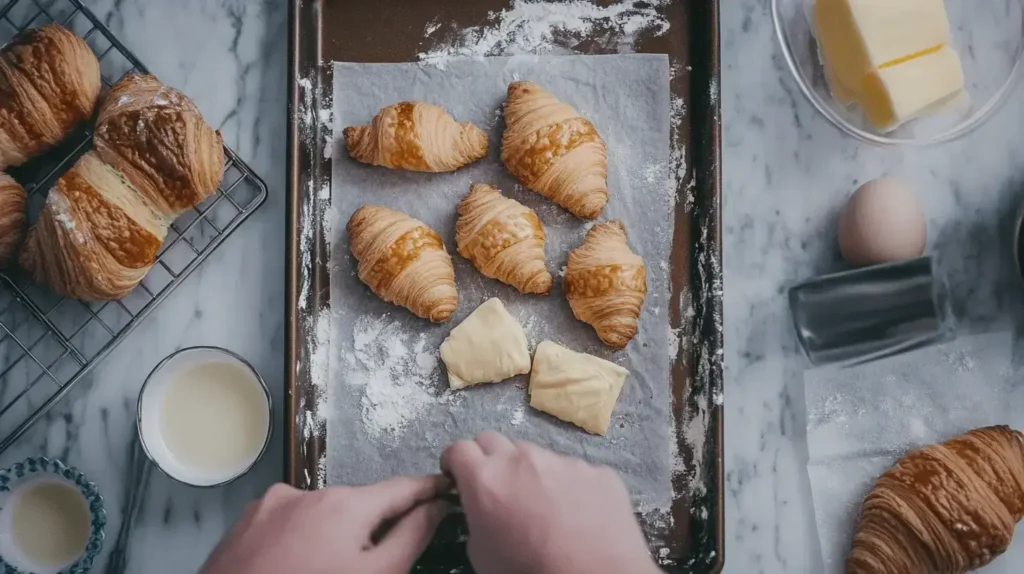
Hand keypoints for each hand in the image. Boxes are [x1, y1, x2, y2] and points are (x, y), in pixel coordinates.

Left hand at [200, 476, 449, 573]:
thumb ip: (410, 537)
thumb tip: (434, 506)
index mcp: (346, 503)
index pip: (401, 488)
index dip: (427, 490)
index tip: (445, 489)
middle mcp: (308, 493)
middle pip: (357, 506)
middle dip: (371, 529)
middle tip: (374, 562)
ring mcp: (270, 506)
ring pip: (318, 517)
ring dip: (330, 538)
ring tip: (325, 568)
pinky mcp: (244, 524)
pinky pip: (285, 526)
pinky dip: (297, 543)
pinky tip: (293, 568)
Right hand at [441, 432, 659, 573]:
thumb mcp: (481, 553)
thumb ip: (476, 516)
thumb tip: (483, 506)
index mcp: (487, 478)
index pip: (459, 449)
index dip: (455, 462)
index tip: (458, 476)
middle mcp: (523, 459)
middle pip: (494, 441)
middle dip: (489, 459)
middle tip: (497, 488)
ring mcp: (564, 461)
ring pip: (537, 456)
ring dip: (532, 473)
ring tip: (545, 507)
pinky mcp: (598, 471)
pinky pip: (575, 472)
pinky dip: (570, 487)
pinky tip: (579, 516)